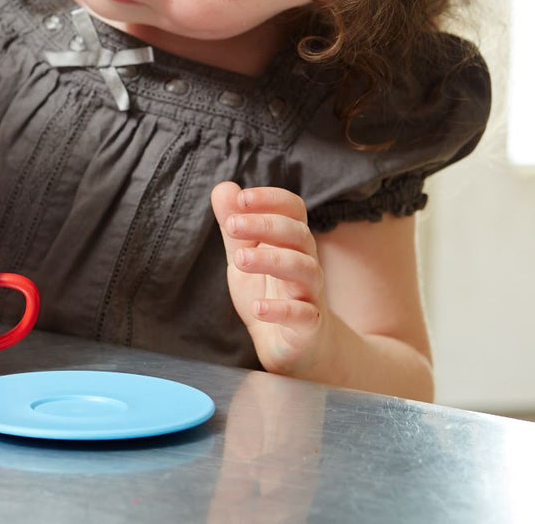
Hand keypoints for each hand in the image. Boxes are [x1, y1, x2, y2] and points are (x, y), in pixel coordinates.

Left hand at [211, 181, 331, 376]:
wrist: (293, 345)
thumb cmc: (271, 293)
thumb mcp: (245, 257)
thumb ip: (236, 228)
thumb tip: (224, 188)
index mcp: (291, 242)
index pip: (293, 208)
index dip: (271, 199)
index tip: (242, 198)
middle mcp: (306, 262)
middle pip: (297, 234)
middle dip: (264, 225)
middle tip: (231, 225)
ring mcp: (310, 294)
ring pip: (303, 269)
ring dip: (271, 260)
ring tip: (240, 260)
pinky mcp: (308, 326)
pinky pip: (303, 314)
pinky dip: (282, 310)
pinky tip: (259, 307)